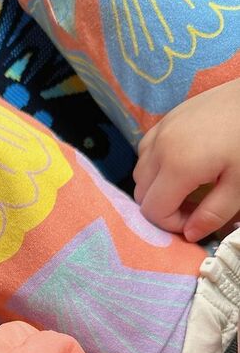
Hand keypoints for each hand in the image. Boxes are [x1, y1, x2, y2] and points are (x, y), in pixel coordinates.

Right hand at [133, 79, 239, 242]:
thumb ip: (213, 214)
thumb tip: (190, 234)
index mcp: (178, 166)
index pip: (153, 210)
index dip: (171, 224)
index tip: (196, 220)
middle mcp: (160, 148)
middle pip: (141, 194)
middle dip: (163, 207)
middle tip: (194, 206)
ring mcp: (160, 130)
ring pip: (140, 173)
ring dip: (157, 187)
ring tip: (188, 186)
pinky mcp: (166, 118)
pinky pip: (146, 151)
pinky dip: (156, 165)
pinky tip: (182, 163)